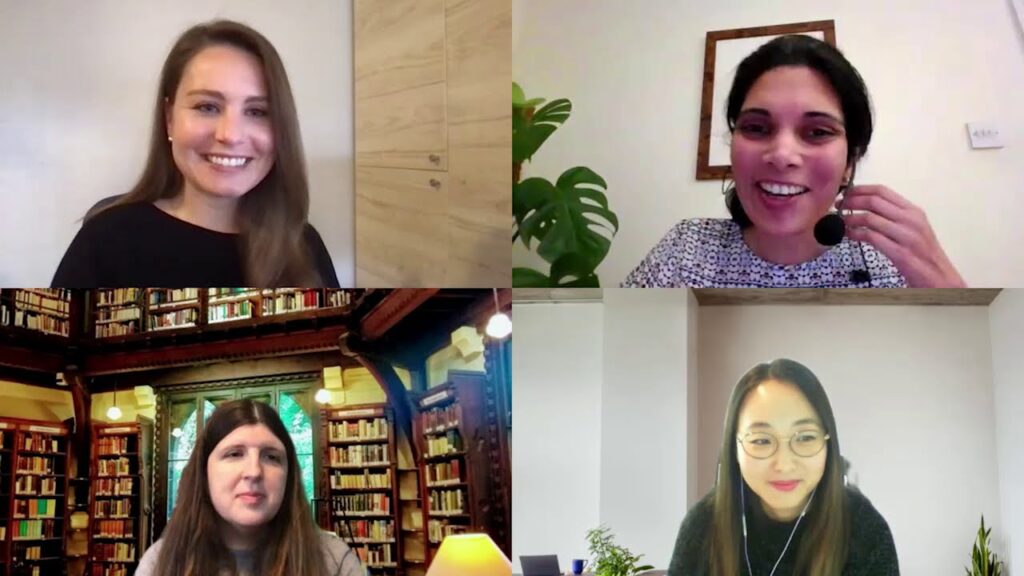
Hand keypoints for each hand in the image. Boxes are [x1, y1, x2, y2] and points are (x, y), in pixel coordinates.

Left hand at [837, 185, 965, 286]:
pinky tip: (848, 234)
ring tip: (840, 221)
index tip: (845, 193)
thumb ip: (893, 217)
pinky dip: (855, 234)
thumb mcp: (912, 229)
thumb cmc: (922, 254)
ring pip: (870, 218)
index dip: (860, 189)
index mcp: (914, 211)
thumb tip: (866, 208)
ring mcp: (906, 236)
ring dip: (850, 218)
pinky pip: (871, 237)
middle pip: (874, 201)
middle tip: (838, 205)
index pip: (883, 191)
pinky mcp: (900, 252)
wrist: (939, 278)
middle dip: (851, 201)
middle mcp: (911, 220)